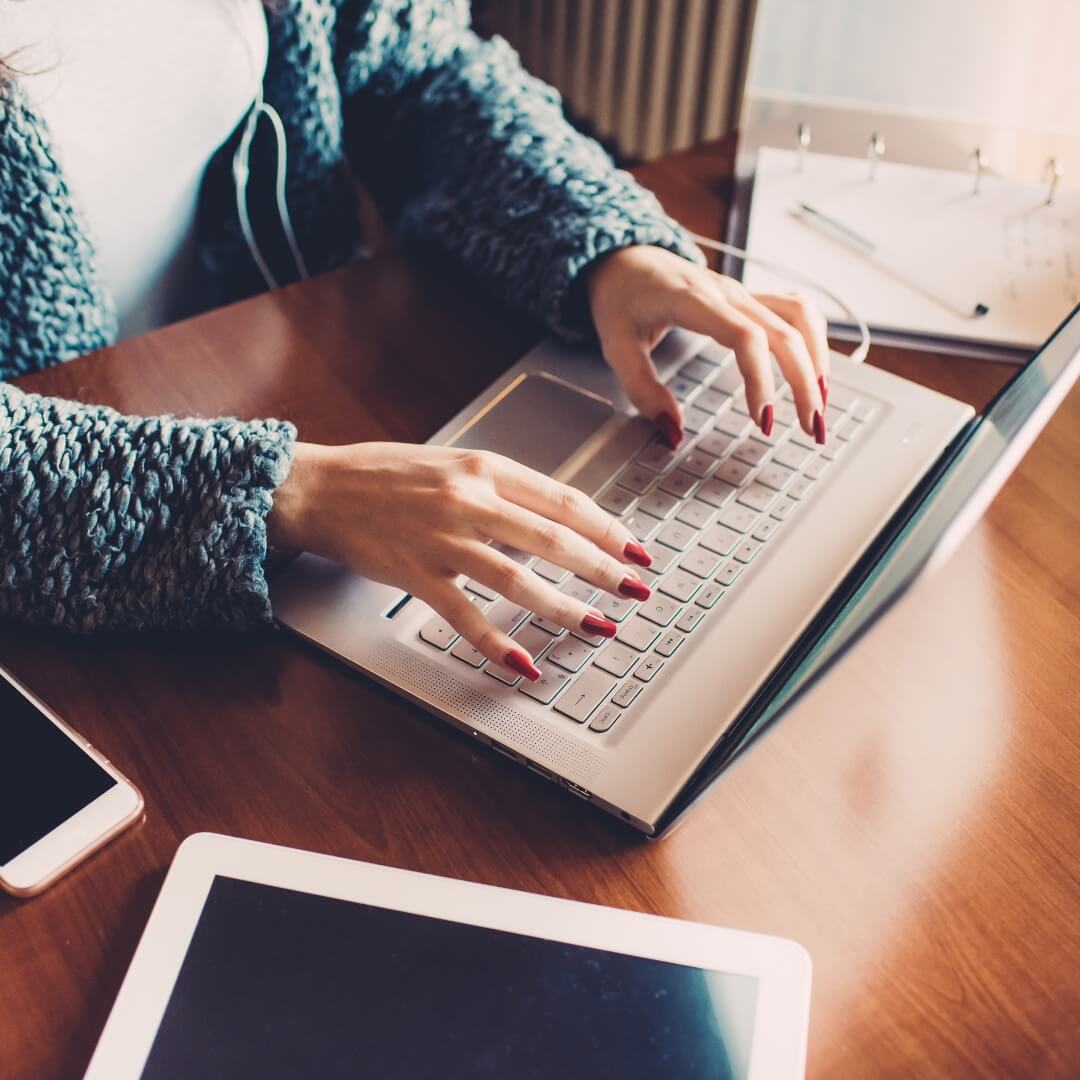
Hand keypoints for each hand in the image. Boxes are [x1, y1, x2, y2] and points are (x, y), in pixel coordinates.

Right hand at [268, 442, 652, 678]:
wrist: (322, 488)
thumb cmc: (386, 475)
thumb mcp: (453, 464)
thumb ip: (502, 488)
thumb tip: (555, 519)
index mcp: (484, 468)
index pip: (563, 500)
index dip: (607, 528)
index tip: (634, 549)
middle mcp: (469, 500)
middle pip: (554, 539)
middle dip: (604, 569)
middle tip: (635, 591)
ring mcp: (443, 539)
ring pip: (519, 579)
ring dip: (565, 608)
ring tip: (597, 627)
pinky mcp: (417, 574)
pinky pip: (466, 616)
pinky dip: (497, 644)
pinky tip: (523, 664)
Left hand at [586, 245, 830, 446]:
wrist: (623, 258)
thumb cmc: (620, 299)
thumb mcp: (615, 347)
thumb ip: (642, 390)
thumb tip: (673, 430)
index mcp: (694, 301)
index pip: (746, 337)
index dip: (762, 380)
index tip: (764, 420)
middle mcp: (728, 292)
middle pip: (785, 333)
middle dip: (804, 384)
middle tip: (811, 429)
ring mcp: (743, 291)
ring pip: (800, 318)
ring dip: (818, 360)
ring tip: (821, 403)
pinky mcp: (750, 297)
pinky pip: (795, 310)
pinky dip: (813, 340)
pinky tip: (815, 371)